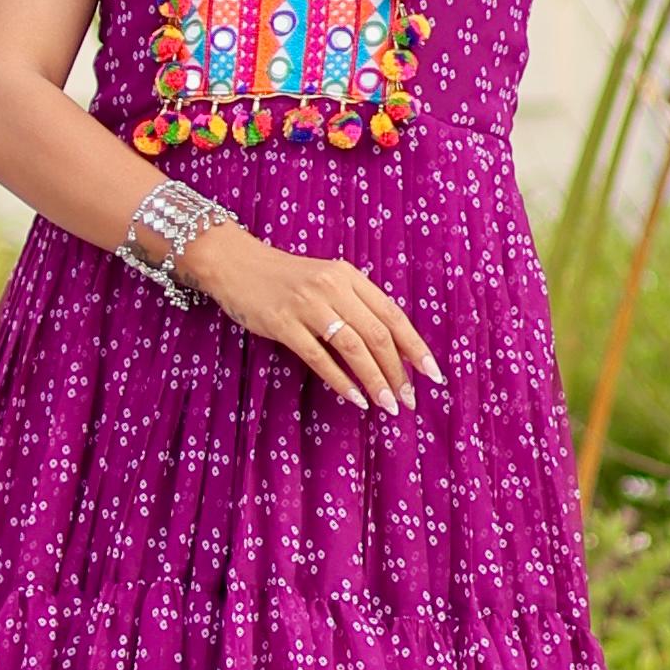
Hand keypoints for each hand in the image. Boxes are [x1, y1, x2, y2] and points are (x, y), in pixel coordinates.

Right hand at [185, 223, 442, 414]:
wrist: (236, 264)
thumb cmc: (285, 279)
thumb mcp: (326, 280)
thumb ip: (355, 304)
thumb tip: (390, 347)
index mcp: (349, 276)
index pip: (393, 315)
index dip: (415, 346)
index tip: (432, 374)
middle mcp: (332, 287)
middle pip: (377, 334)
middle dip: (398, 371)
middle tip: (409, 400)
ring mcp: (307, 304)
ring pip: (353, 347)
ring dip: (375, 379)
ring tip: (388, 405)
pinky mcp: (283, 323)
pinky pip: (318, 357)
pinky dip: (340, 380)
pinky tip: (355, 397)